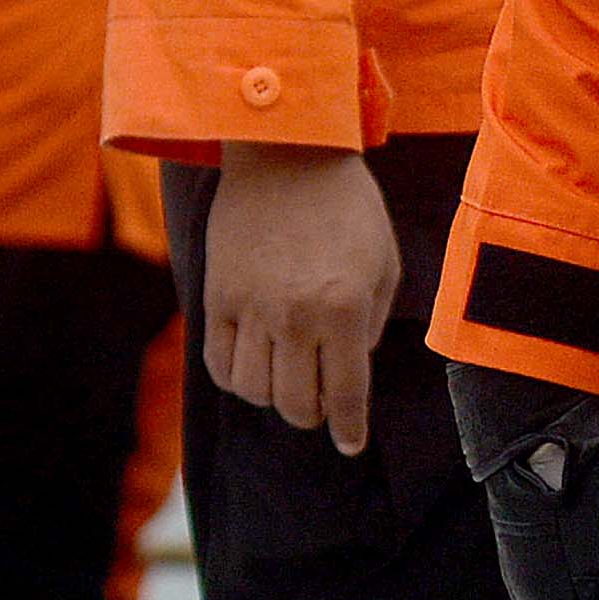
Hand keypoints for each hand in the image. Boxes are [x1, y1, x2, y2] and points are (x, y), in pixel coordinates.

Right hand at [202, 145, 402, 454]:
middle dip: (312, 417)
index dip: (348, 428)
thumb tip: (350, 369)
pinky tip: (254, 371)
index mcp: (342, 309)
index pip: (345, 394)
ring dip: (274, 400)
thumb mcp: (383, 265)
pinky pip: (217, 362)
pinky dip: (235, 379)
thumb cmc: (347, 209)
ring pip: (253, 390)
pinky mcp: (216, 294)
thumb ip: (369, 325)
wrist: (286, 155)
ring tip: (289, 385)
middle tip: (321, 410)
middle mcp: (293, 314)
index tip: (350, 444)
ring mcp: (249, 306)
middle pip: (294, 403)